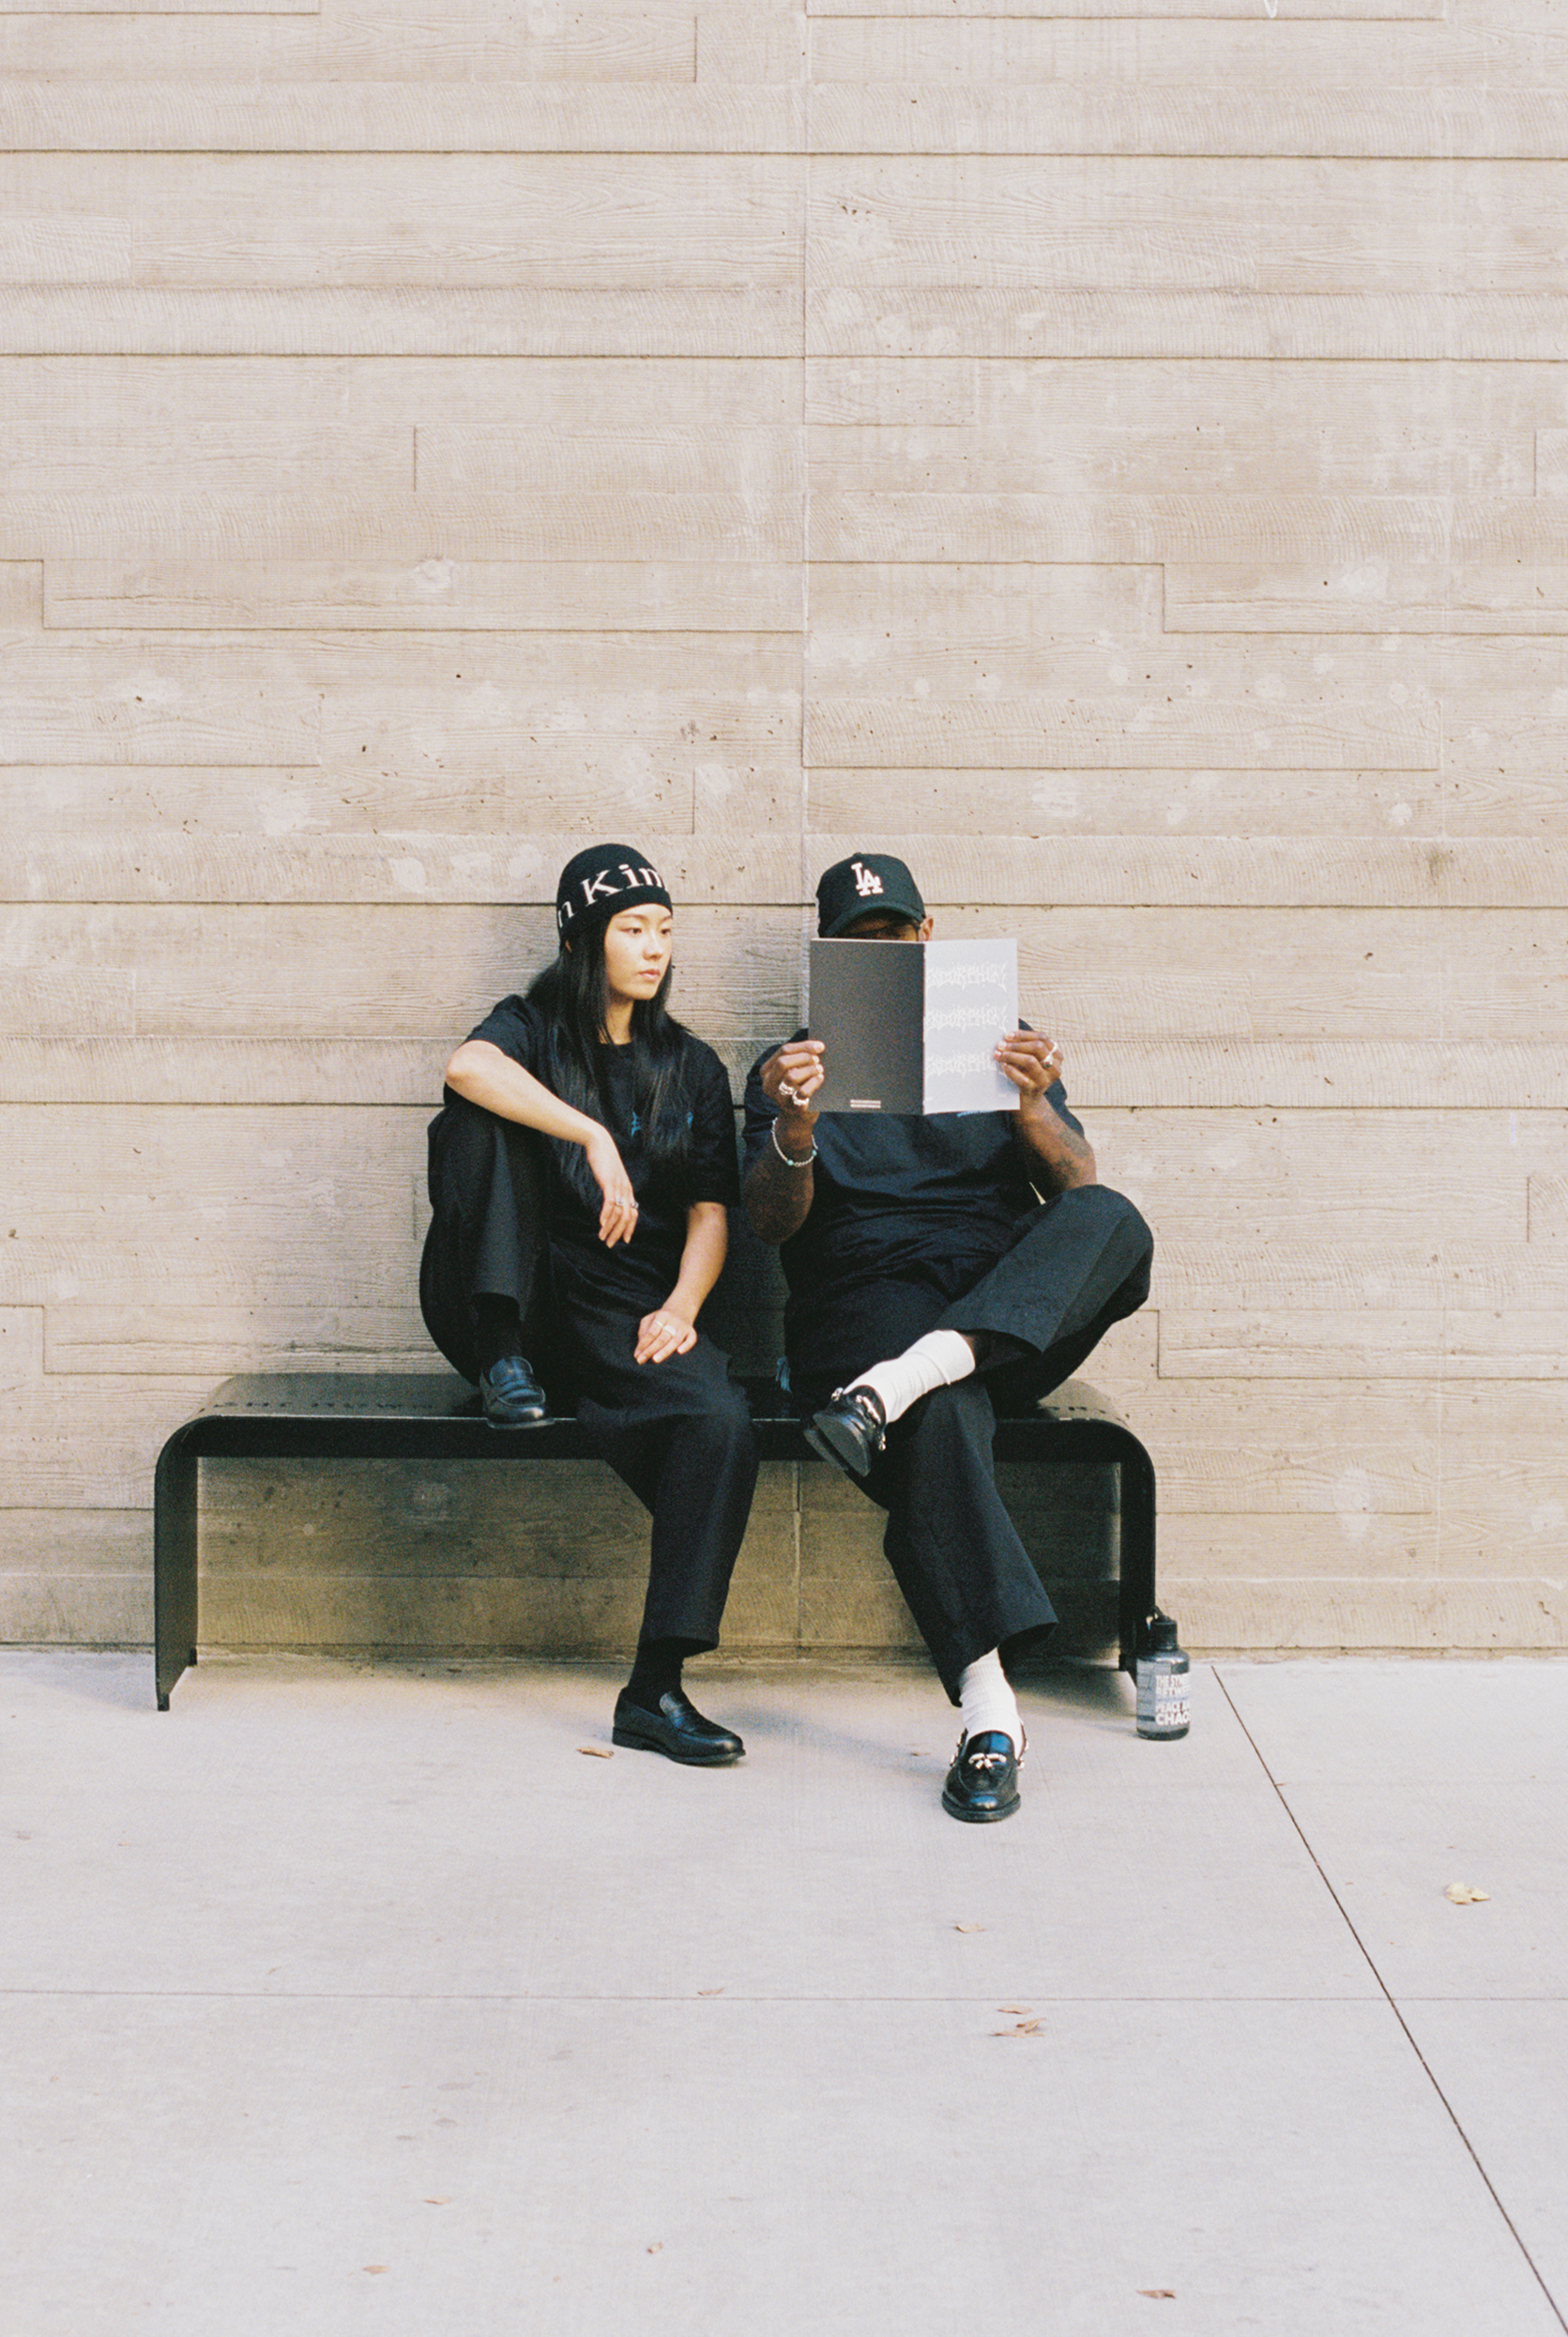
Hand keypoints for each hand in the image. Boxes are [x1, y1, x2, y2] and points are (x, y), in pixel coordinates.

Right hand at [583, 1127, 638, 1247]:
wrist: (600, 1143)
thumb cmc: (604, 1160)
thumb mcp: (611, 1177)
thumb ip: (613, 1188)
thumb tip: (611, 1199)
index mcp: (628, 1190)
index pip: (633, 1214)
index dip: (630, 1229)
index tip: (624, 1240)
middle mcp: (626, 1190)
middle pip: (627, 1217)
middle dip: (619, 1233)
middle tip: (610, 1244)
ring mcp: (619, 1186)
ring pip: (618, 1213)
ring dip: (610, 1228)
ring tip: (602, 1237)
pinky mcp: (609, 1182)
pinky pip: (610, 1202)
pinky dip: (606, 1215)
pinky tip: (601, 1224)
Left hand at [635, 1307, 697, 1364]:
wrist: (682, 1307)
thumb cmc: (662, 1318)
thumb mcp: (650, 1319)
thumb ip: (644, 1331)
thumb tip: (641, 1347)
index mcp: (661, 1316)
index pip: (652, 1332)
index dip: (644, 1344)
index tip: (637, 1355)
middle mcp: (673, 1321)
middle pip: (662, 1337)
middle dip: (651, 1349)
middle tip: (641, 1360)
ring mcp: (683, 1327)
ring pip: (675, 1340)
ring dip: (665, 1351)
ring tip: (655, 1359)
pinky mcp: (691, 1331)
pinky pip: (691, 1339)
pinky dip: (686, 1345)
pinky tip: (679, 1352)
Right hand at [762, 1039, 825, 1136]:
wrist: (797, 1119)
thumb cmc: (797, 1089)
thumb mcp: (792, 1072)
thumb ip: (798, 1059)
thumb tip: (816, 1045)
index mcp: (767, 1071)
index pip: (783, 1051)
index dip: (803, 1046)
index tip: (819, 1046)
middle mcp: (768, 1084)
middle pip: (783, 1062)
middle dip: (804, 1057)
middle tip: (817, 1059)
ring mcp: (778, 1097)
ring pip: (791, 1076)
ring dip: (809, 1070)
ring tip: (820, 1069)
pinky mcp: (791, 1107)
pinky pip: (802, 1092)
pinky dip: (814, 1083)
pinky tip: (820, 1079)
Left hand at [994, 1030, 1065, 1111]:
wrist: (1029, 1102)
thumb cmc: (1027, 1075)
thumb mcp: (1031, 1059)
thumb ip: (1024, 1047)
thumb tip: (1007, 1036)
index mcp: (1056, 1055)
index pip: (1042, 1038)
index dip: (1024, 1035)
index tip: (1007, 1035)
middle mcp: (1055, 1066)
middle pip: (1037, 1047)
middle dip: (1016, 1044)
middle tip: (1000, 1045)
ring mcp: (1046, 1079)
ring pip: (1030, 1060)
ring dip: (1011, 1055)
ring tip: (998, 1054)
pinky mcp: (1035, 1090)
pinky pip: (1021, 1078)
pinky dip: (1010, 1070)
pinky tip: (1003, 1066)